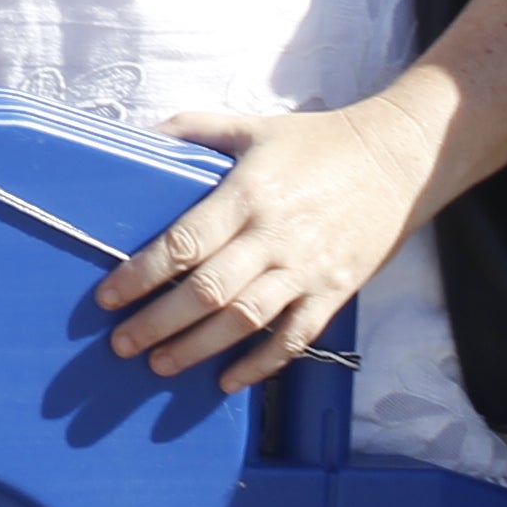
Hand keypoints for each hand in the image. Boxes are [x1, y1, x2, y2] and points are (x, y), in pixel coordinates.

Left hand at [103, 90, 445, 387]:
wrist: (399, 161)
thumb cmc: (317, 143)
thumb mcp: (250, 126)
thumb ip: (192, 129)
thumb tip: (142, 136)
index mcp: (246, 196)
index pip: (184, 243)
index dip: (142, 274)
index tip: (108, 298)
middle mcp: (274, 238)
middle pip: (208, 291)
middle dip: (159, 322)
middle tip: (123, 344)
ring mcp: (308, 270)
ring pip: (246, 320)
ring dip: (199, 348)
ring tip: (161, 365)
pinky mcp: (337, 292)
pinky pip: (296, 337)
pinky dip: (262, 364)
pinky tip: (230, 380)